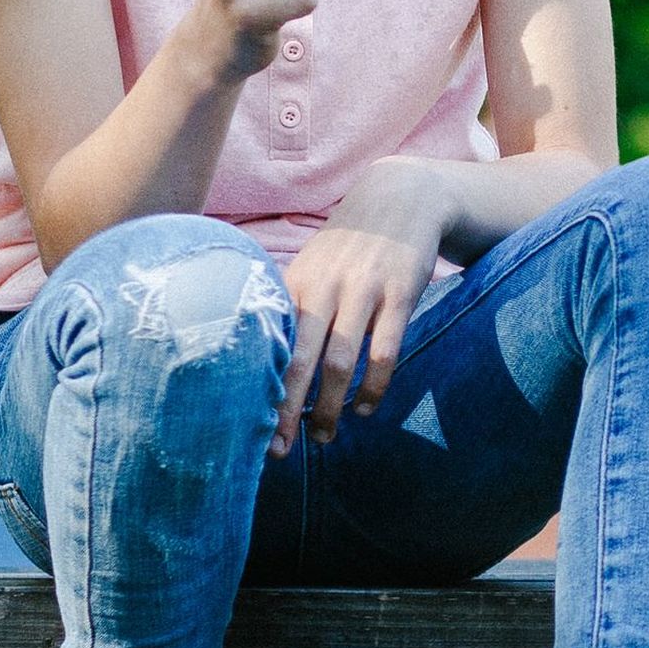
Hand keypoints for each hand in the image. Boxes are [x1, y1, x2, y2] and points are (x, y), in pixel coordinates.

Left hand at [278, 157, 451, 450]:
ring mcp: (364, 291)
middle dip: (286, 408)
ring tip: (325, 436)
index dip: (258, 387)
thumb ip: (291, 304)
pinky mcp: (400, 294)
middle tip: (279, 450)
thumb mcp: (312, 264)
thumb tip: (262, 358)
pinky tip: (365, 407)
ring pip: (342, 361)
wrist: (402, 197)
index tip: (246, 426)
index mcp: (296, 283)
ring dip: (332, 406)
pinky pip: (385, 351)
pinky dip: (374, 386)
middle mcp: (325, 288)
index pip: (269, 344)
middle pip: (300, 360)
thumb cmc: (349, 243)